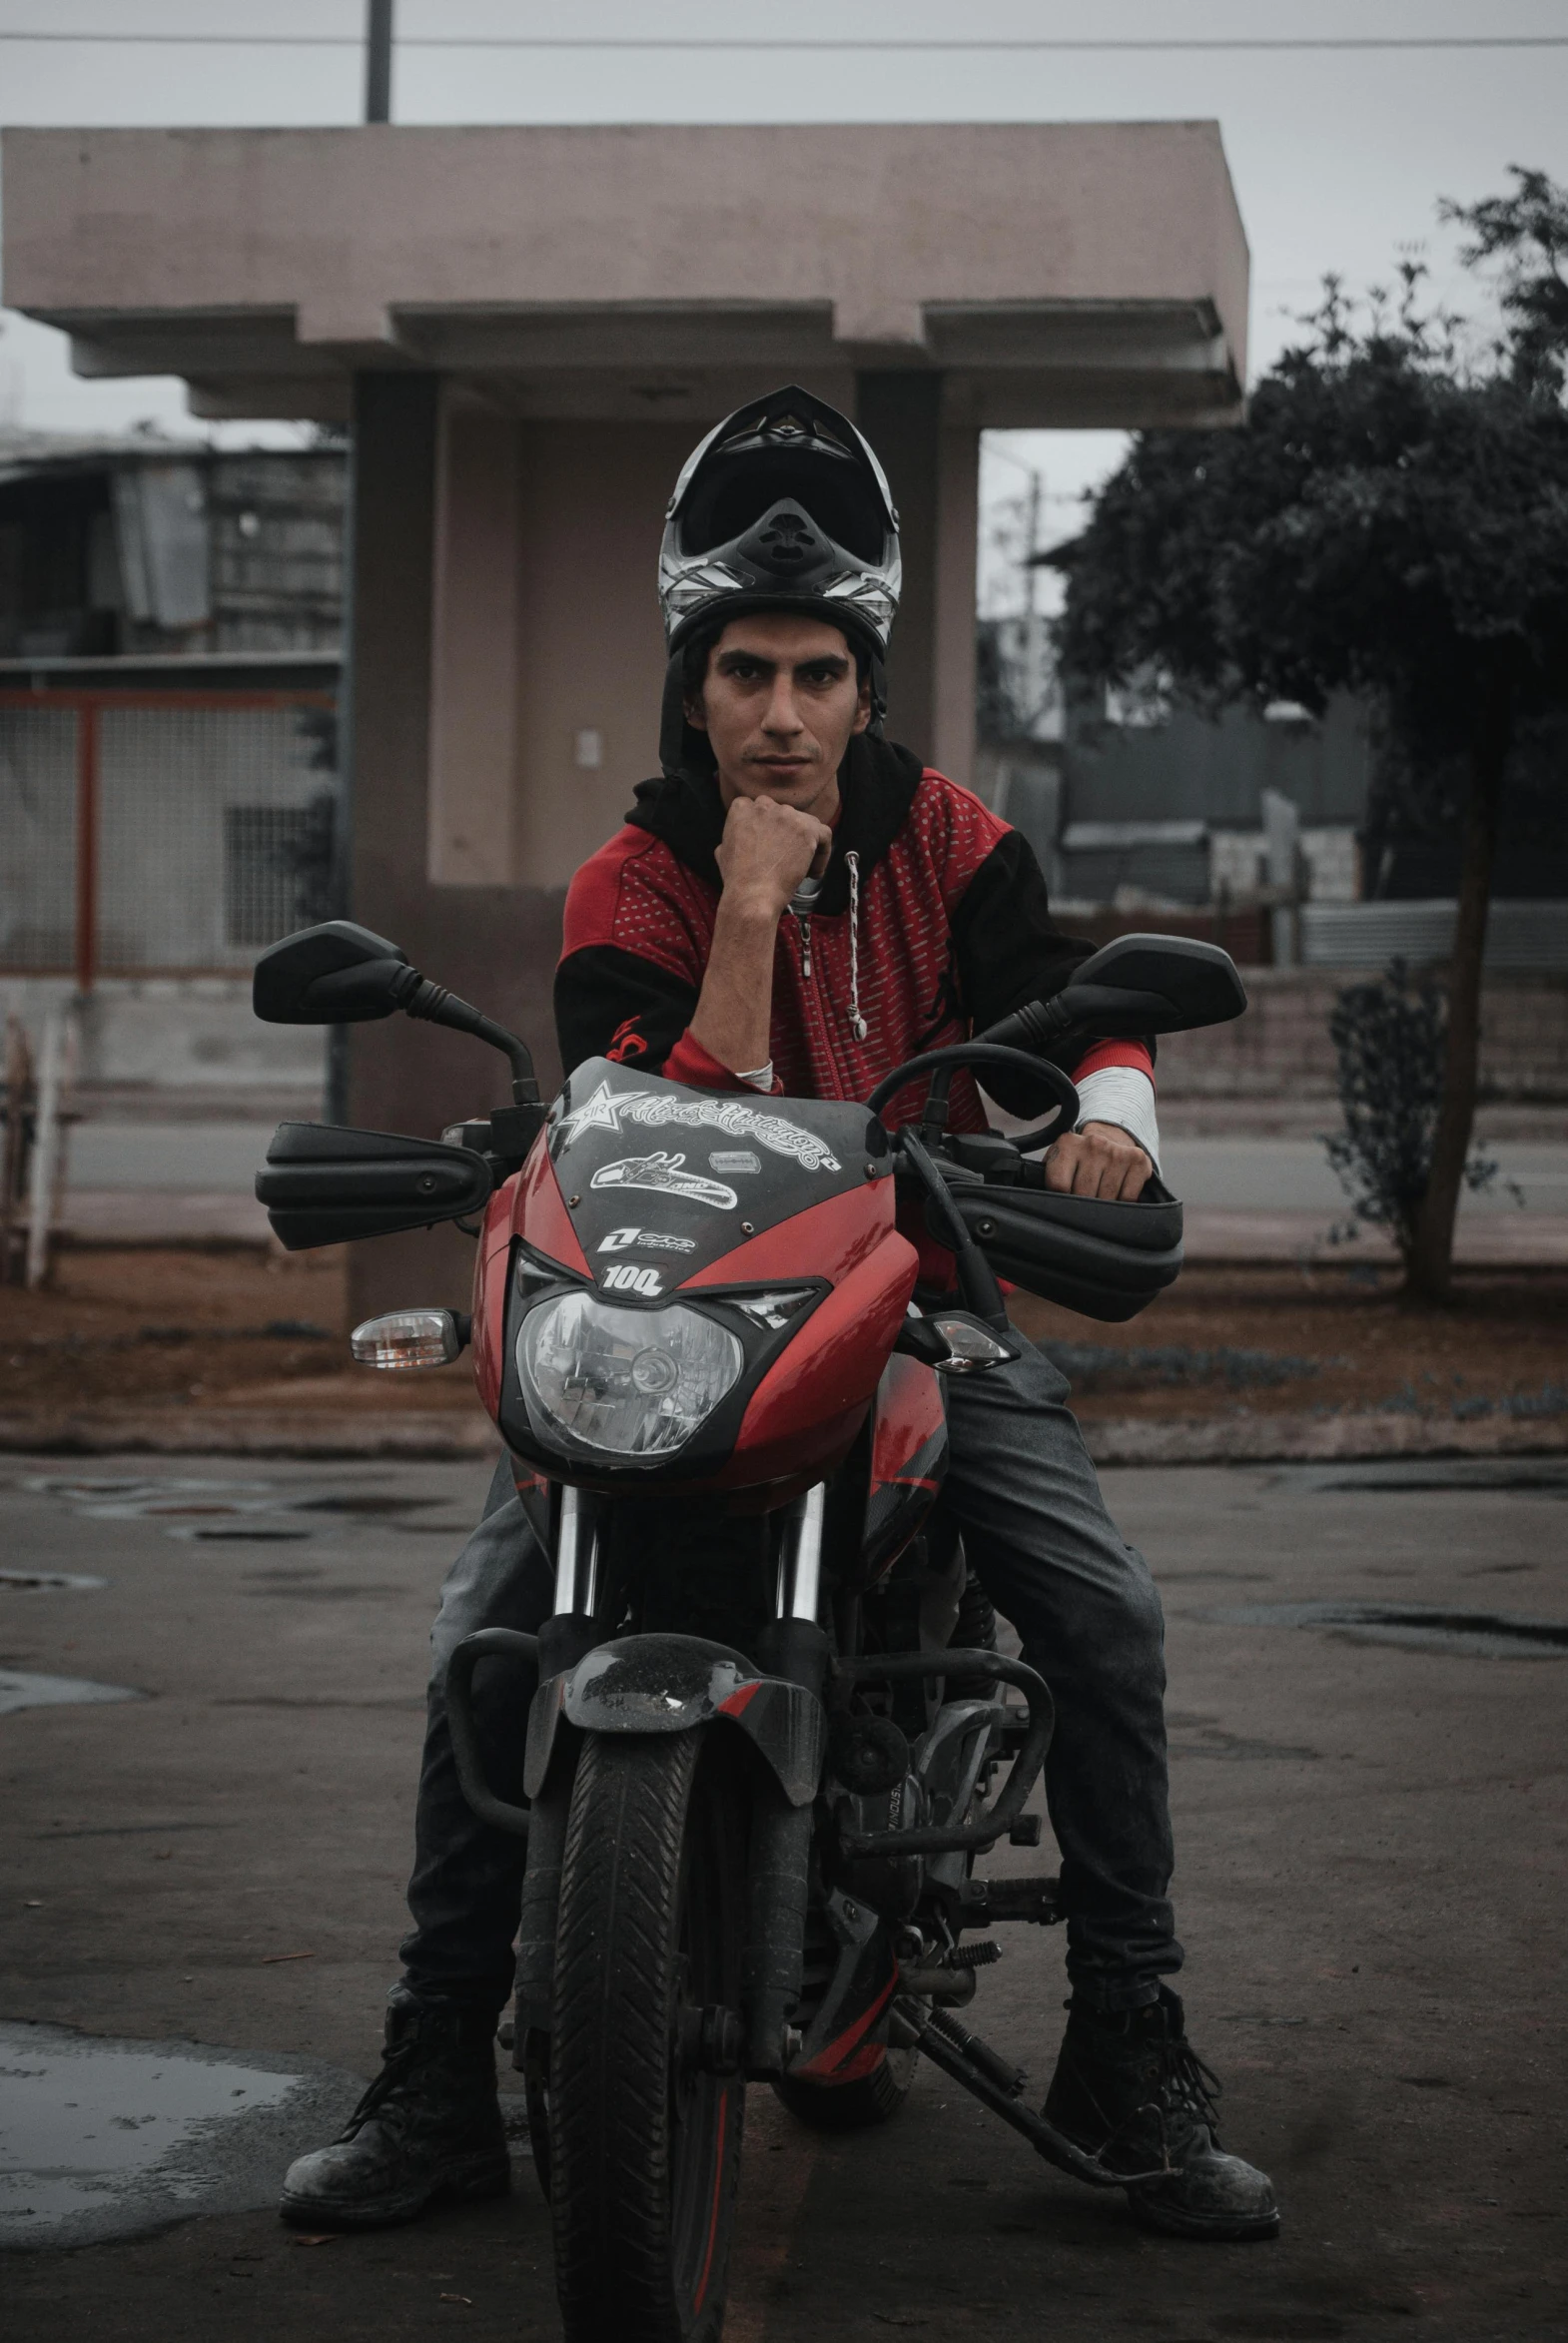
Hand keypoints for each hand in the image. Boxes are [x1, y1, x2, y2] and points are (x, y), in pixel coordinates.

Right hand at [714, 793, 832, 921]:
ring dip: (806, 844)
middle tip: (788, 860)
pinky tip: (812, 871)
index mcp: (742, 807)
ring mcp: (786, 815)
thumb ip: (734, 836)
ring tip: (802, 869)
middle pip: (786, 815)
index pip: (764, 810)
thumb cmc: (738, 880)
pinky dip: (823, 852)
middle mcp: (764, 805)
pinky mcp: (806, 829)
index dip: (771, 830)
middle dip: (789, 837)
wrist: (752, 895)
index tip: (774, 848)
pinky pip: (824, 834)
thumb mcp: (723, 851)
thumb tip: (738, 838)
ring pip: (807, 823)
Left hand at [1044, 1121, 1151, 1200]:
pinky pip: (1128, 1197)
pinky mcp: (1138, 1160)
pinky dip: (1122, 1201)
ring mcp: (1117, 1152)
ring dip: (1103, 1204)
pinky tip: (1117, 1190)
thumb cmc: (1079, 1160)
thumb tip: (1046, 1204)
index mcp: (1067, 1144)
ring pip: (1106, 1199)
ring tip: (1099, 1192)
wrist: (1111, 1137)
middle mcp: (1093, 1144)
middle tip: (1084, 1196)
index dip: (1061, 1197)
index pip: (1058, 1185)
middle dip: (1083, 1203)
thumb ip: (1050, 1178)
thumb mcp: (1058, 1162)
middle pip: (1083, 1194)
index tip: (1065, 1195)